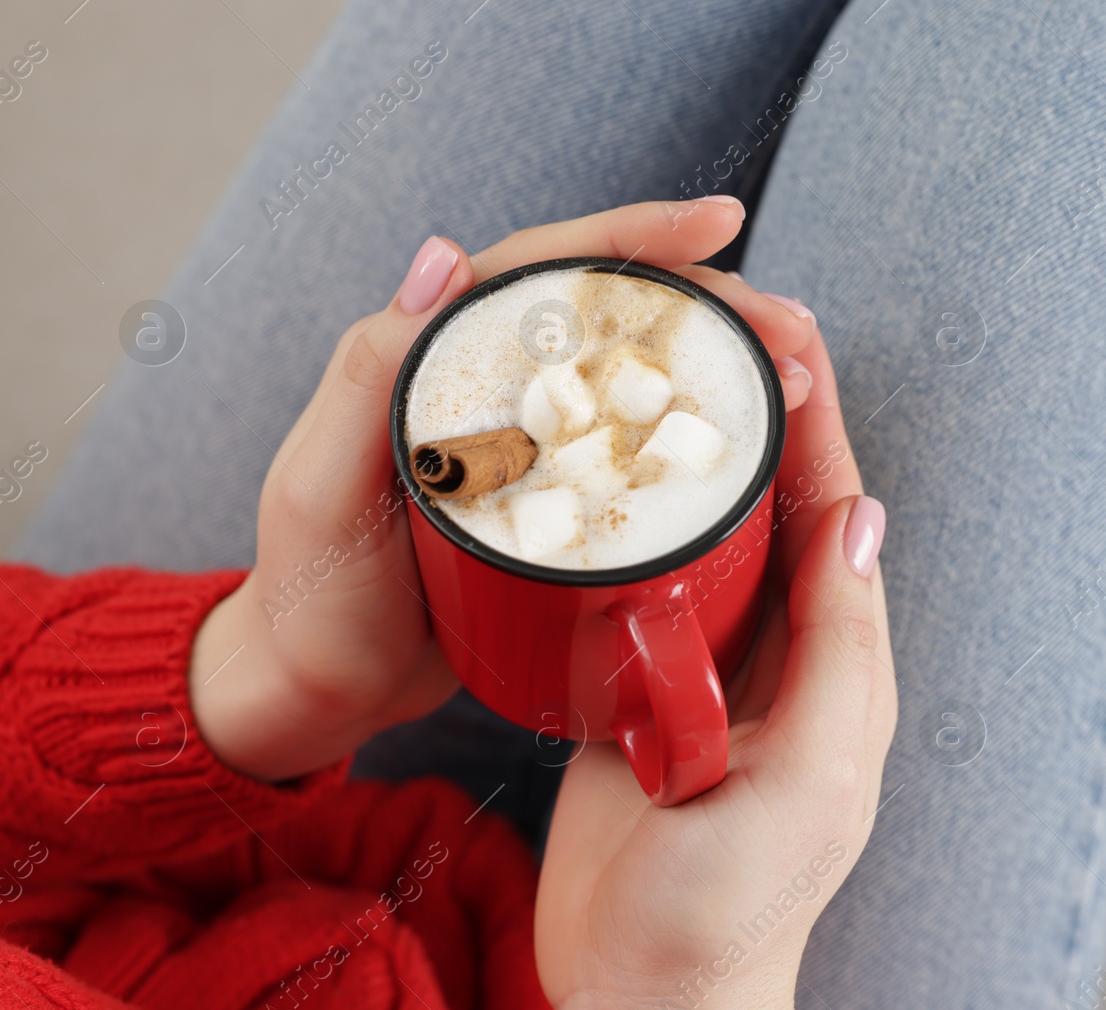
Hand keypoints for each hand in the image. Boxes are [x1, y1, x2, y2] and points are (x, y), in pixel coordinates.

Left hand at [189, 198, 822, 780]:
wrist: (319, 685)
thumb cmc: (312, 591)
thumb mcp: (325, 483)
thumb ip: (369, 374)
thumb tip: (445, 256)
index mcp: (433, 355)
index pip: (546, 271)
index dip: (636, 239)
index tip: (720, 227)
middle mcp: (486, 385)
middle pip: (612, 318)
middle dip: (711, 308)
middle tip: (790, 332)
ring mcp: (526, 444)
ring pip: (635, 379)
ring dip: (719, 368)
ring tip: (793, 379)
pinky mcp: (552, 501)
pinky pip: (632, 452)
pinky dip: (695, 441)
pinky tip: (750, 448)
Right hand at [537, 326, 895, 1009]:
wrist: (646, 996)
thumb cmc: (733, 910)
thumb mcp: (809, 776)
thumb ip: (838, 650)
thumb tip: (858, 519)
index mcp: (834, 666)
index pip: (833, 515)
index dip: (816, 423)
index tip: (785, 334)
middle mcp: (779, 657)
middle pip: (771, 511)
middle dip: (751, 418)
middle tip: (706, 328)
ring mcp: (706, 673)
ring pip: (705, 540)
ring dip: (686, 462)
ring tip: (646, 379)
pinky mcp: (639, 696)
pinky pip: (640, 592)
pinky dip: (627, 532)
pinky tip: (591, 486)